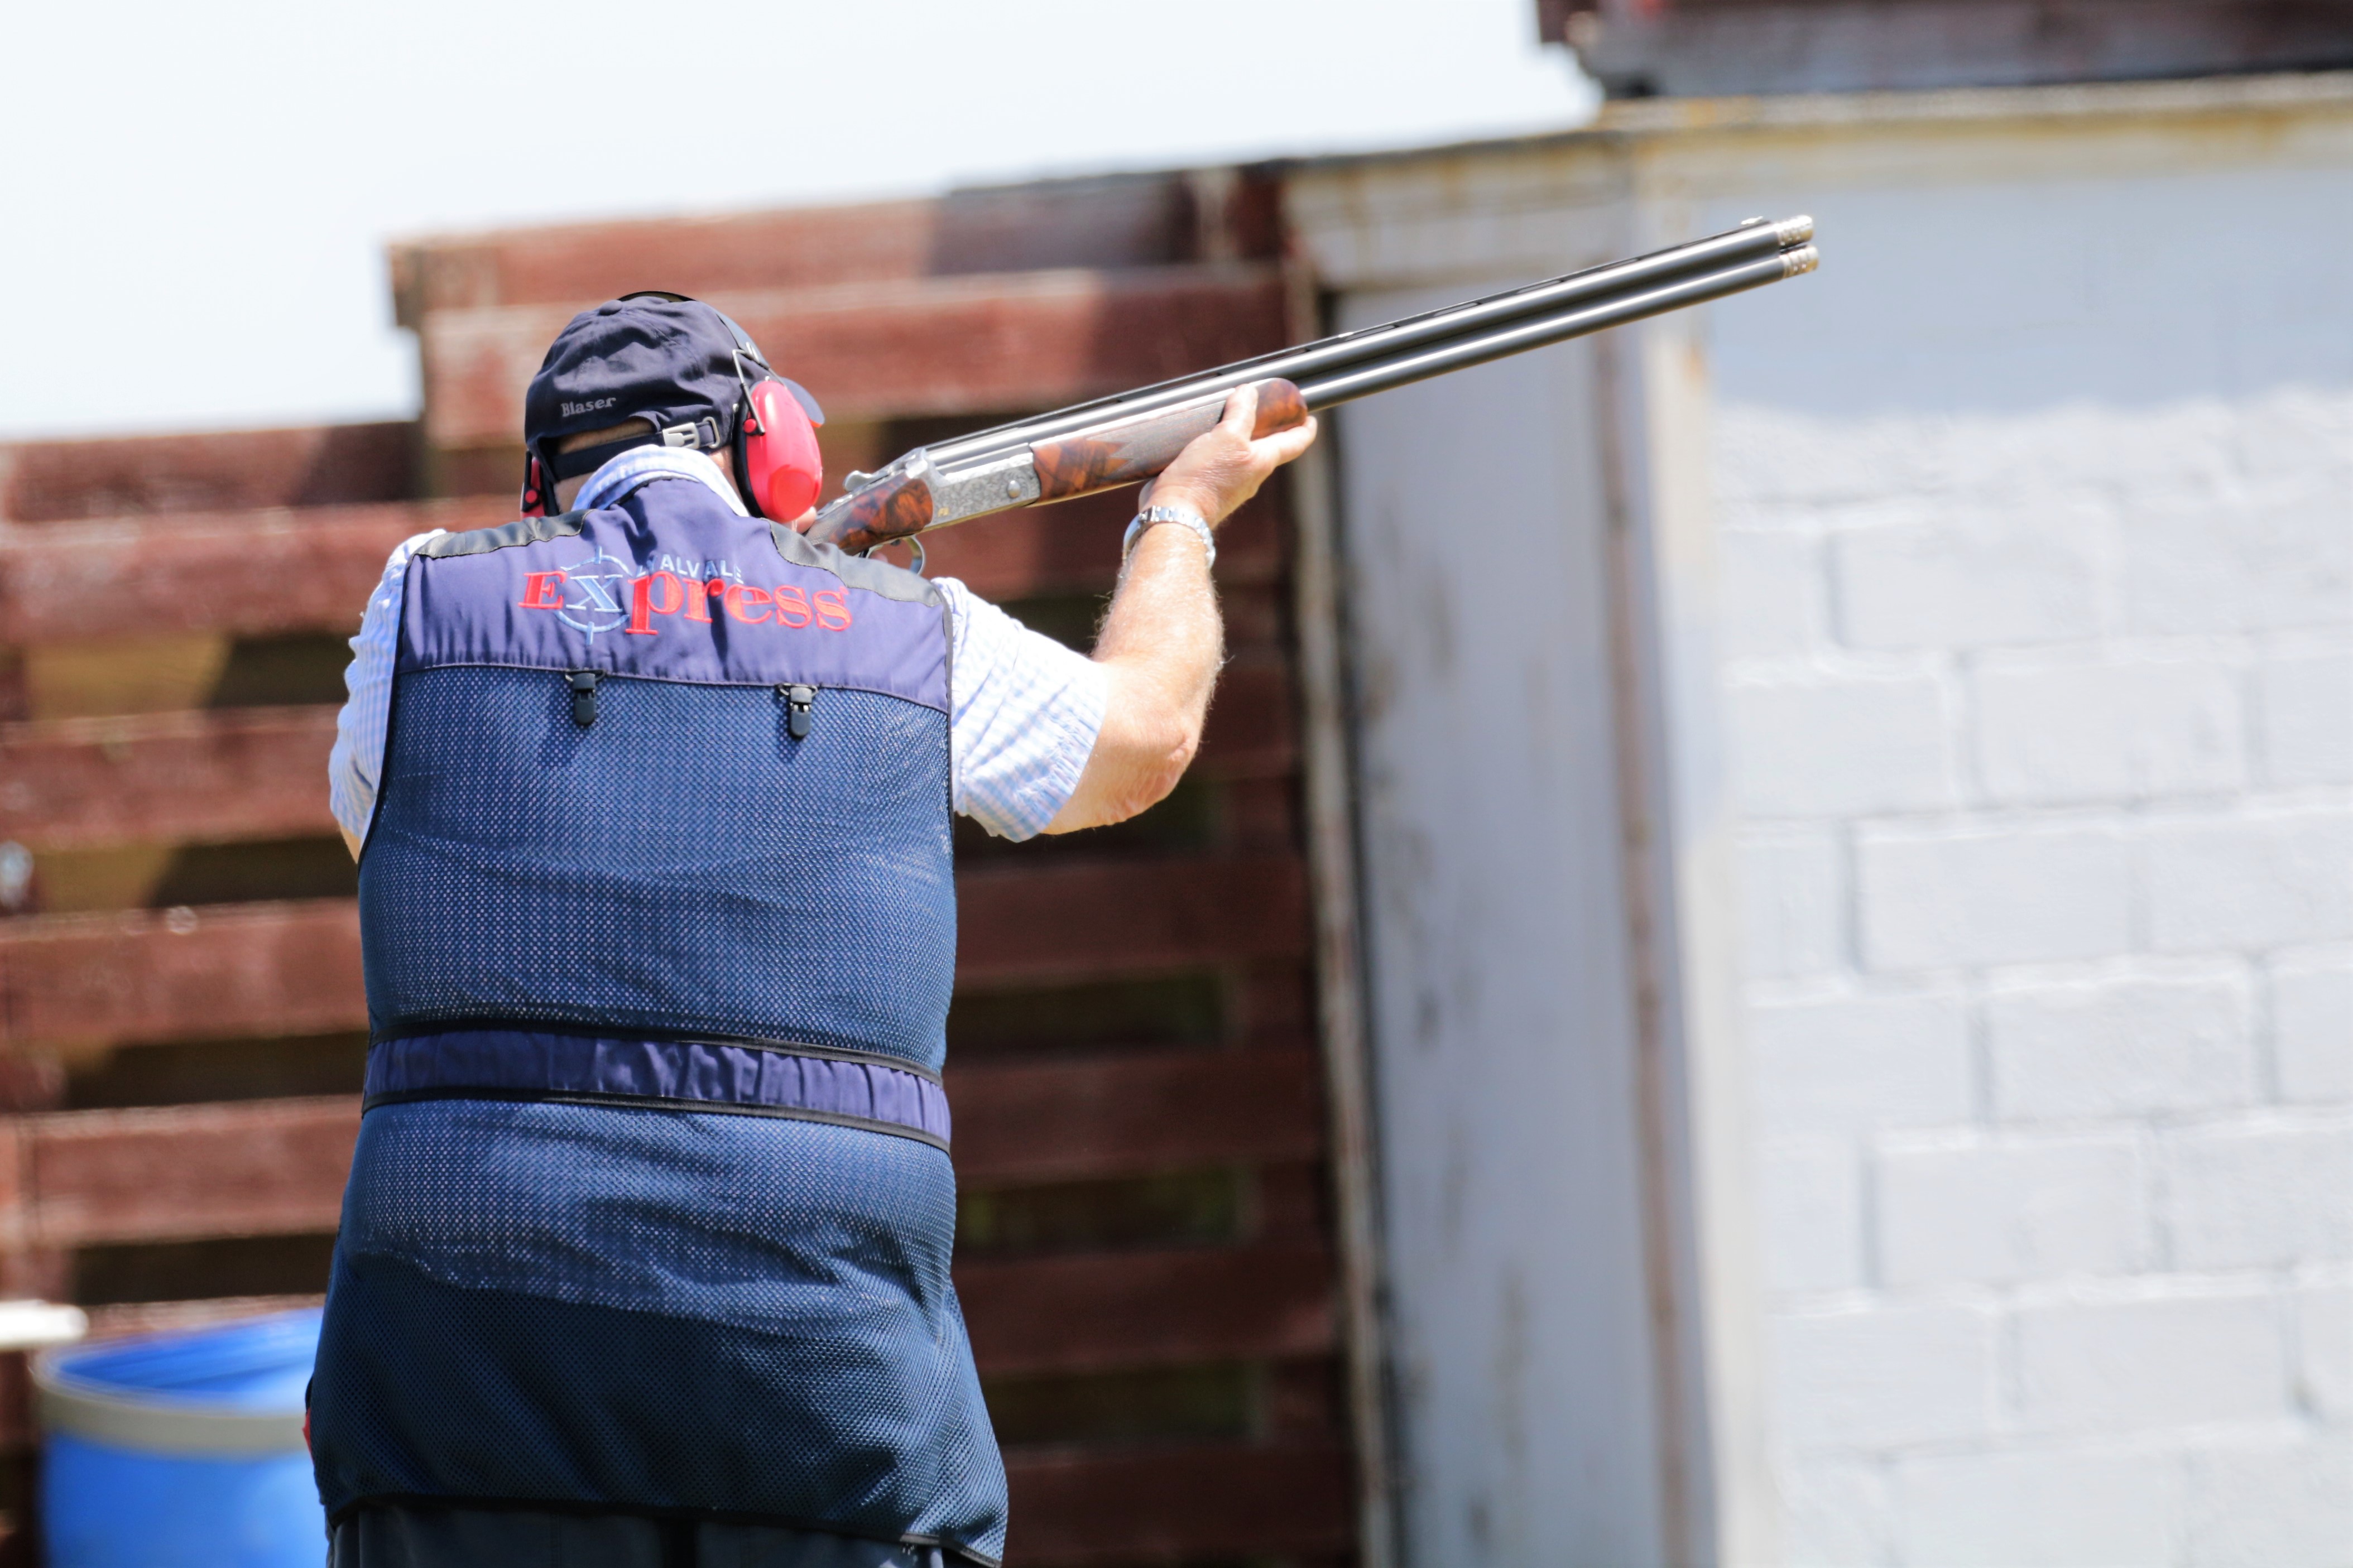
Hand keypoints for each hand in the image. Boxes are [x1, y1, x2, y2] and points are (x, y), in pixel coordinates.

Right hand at [1141, 384, 1318, 528]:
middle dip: (1271, 432)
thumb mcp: (1227, 437)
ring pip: (1244, 458)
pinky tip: (1204, 443)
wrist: (1175, 514)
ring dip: (1243, 440)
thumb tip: (1249, 392)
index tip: (1310, 419)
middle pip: (1269, 450)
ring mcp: (1231, 487)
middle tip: (1267, 414)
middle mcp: (1251, 477)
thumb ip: (1241, 413)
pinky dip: (1220, 451)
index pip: (1294, 444)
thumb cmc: (1204, 477)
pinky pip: (1222, 466)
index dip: (1305, 429)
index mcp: (1262, 462)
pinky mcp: (1210, 490)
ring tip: (1230, 422)